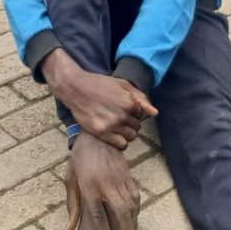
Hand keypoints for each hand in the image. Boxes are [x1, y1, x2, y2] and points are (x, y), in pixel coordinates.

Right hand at [43, 49, 157, 149]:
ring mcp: (112, 125)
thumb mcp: (123, 85)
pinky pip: (121, 145)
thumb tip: (154, 113)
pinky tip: (113, 135)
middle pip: (137, 127)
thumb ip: (141, 98)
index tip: (124, 110)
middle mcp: (122, 115)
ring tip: (116, 127)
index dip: (134, 113)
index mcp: (129, 102)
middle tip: (119, 118)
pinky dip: (120, 142)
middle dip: (130, 123)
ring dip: (126, 133)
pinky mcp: (102, 133)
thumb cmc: (100, 84)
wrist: (76, 88)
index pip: (142, 115)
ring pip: (131, 137)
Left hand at [65, 132, 139, 229]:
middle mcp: (106, 185)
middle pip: (120, 214)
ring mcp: (119, 180)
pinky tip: (135, 219)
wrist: (95, 135)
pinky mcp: (128, 175)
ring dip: (133, 224)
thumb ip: (72, 205)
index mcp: (89, 188)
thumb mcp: (70, 180)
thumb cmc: (79, 159)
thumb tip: (71, 227)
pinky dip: (137, 209)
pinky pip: (135, 196)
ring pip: (131, 207)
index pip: (99, 217)